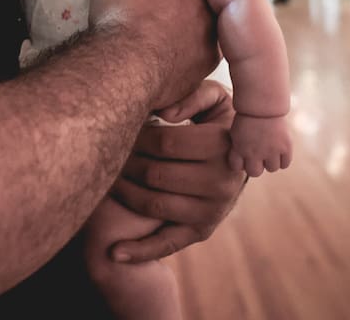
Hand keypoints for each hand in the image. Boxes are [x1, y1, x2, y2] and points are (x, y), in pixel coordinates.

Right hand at [90, 0, 218, 108]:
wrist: (123, 67)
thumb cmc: (121, 11)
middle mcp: (211, 2)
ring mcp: (213, 34)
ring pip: (207, 18)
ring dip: (193, 17)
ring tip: (168, 20)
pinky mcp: (207, 62)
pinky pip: (203, 47)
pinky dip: (190, 44)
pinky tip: (171, 44)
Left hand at [108, 80, 245, 262]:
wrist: (243, 159)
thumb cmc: (218, 120)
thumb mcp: (215, 99)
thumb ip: (193, 96)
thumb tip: (165, 113)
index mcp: (223, 146)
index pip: (165, 142)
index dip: (136, 134)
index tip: (120, 127)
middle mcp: (221, 183)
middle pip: (155, 174)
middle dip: (125, 161)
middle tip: (107, 150)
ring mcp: (212, 211)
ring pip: (154, 205)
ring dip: (123, 192)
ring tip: (105, 178)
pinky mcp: (202, 231)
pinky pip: (167, 244)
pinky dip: (139, 251)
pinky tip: (113, 252)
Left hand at [227, 113, 292, 177]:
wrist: (264, 103)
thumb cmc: (248, 115)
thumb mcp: (237, 131)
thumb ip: (239, 147)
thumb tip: (243, 162)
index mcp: (239, 148)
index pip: (237, 167)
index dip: (240, 162)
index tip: (244, 155)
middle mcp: (254, 153)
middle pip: (254, 173)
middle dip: (256, 165)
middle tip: (259, 155)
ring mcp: (270, 151)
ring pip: (271, 169)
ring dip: (271, 162)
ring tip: (271, 150)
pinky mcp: (285, 148)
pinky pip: (285, 164)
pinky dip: (283, 159)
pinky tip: (280, 150)